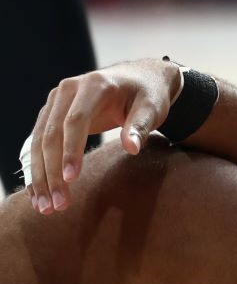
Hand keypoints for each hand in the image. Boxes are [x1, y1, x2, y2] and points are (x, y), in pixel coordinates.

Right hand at [25, 58, 180, 214]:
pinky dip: (38, 169)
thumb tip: (132, 148)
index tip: (71, 179)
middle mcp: (68, 90)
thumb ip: (141, 126)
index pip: (76, 120)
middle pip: (52, 134)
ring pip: (39, 142)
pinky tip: (39, 193)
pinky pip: (38, 143)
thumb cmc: (148, 94)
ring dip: (40, 175)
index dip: (71, 150)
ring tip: (46, 206)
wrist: (139, 78)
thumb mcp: (152, 107)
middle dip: (52, 172)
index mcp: (94, 84)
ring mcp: (56, 101)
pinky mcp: (51, 114)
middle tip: (57, 204)